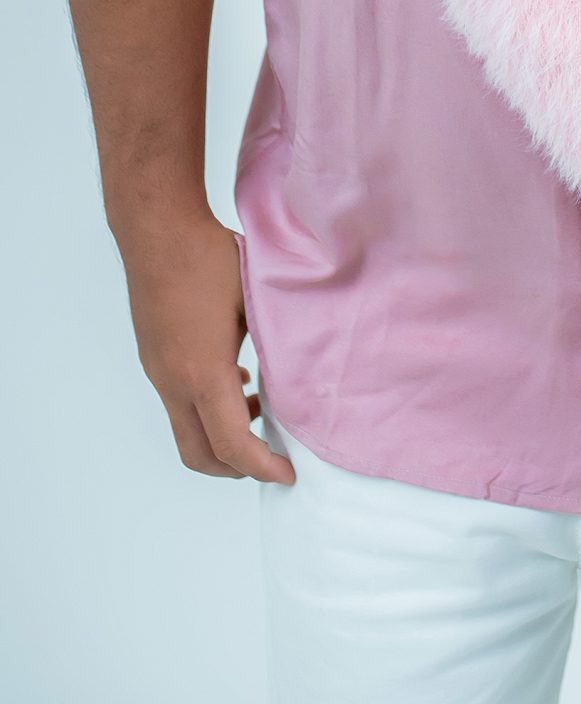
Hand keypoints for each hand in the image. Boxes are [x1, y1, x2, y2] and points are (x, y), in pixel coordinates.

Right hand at [119, 204, 294, 484]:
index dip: (262, 467)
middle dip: (237, 468)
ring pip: (187, 429)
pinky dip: (208, 410)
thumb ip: (276, 344)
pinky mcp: (154, 358)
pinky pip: (180, 403)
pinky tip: (238, 381)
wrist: (158, 231)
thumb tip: (303, 372)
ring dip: (222, 436)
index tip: (289, 472)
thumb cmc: (210, 258)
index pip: (231, 445)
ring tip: (260, 412)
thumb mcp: (255, 302)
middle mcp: (174, 381)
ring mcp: (159, 371)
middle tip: (274, 456)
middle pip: (199, 454)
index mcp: (203, 372)